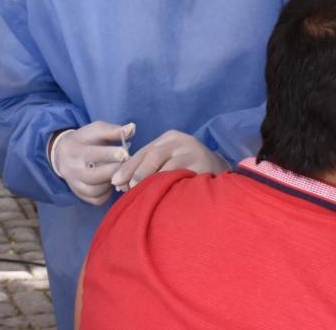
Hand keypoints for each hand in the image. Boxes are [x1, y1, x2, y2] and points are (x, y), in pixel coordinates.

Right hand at [49, 121, 134, 205]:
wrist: (64, 155)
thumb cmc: (85, 140)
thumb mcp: (96, 130)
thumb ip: (113, 130)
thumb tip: (132, 128)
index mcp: (73, 150)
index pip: (92, 154)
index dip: (110, 154)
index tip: (125, 153)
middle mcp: (71, 169)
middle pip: (94, 176)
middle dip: (114, 170)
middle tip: (127, 164)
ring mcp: (74, 184)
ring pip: (96, 190)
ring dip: (111, 182)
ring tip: (121, 172)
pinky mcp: (80, 195)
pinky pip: (97, 199)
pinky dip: (108, 193)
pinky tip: (113, 182)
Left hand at [111, 130, 228, 191]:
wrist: (219, 169)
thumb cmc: (186, 166)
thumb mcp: (168, 159)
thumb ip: (148, 166)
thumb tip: (121, 184)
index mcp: (169, 138)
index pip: (143, 151)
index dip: (127, 167)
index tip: (115, 182)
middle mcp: (181, 141)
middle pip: (153, 156)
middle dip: (137, 173)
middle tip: (127, 188)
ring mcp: (193, 153)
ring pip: (168, 168)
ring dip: (153, 182)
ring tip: (142, 195)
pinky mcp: (204, 167)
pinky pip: (182, 179)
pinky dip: (170, 188)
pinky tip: (162, 197)